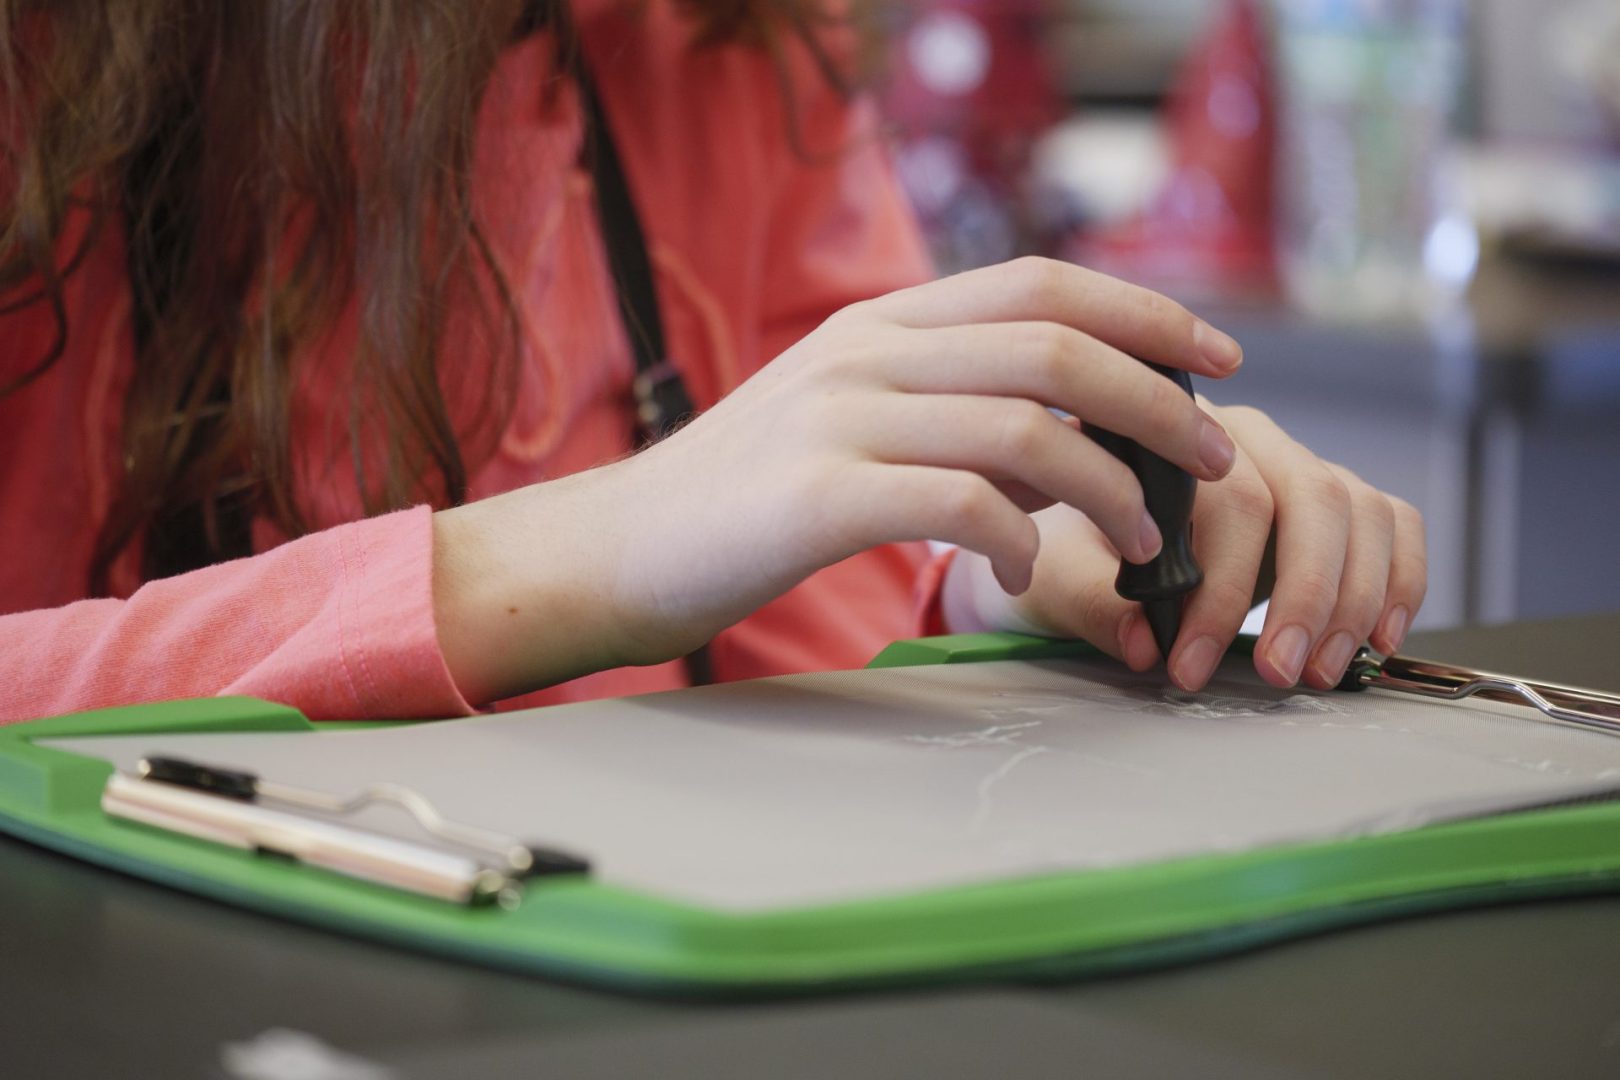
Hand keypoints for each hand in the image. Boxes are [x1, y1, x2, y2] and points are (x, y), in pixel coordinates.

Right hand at [432, 257, 1244, 701]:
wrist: (614, 549)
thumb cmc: (740, 500)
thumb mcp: (844, 421)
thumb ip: (943, 409)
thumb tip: (1060, 433)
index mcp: (880, 323)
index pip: (1041, 282)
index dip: (1144, 310)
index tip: (1215, 357)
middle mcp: (867, 352)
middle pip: (1054, 344)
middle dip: (1157, 400)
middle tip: (1213, 458)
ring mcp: (839, 417)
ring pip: (1024, 425)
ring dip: (1109, 486)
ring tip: (1142, 540)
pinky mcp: (817, 496)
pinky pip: (961, 503)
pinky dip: (1019, 540)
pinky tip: (1026, 573)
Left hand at [943, 402, 1427, 691]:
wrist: (1076, 545)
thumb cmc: (1067, 551)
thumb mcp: (1057, 576)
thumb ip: (1095, 605)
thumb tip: (1146, 643)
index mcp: (1174, 438)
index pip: (1231, 500)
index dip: (1222, 590)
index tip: (1191, 666)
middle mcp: (1245, 439)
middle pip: (1312, 497)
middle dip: (1305, 596)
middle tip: (1279, 674)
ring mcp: (1297, 465)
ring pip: (1360, 510)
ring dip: (1353, 600)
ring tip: (1318, 673)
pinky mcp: (1334, 502)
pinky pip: (1393, 523)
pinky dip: (1399, 581)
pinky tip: (1376, 640)